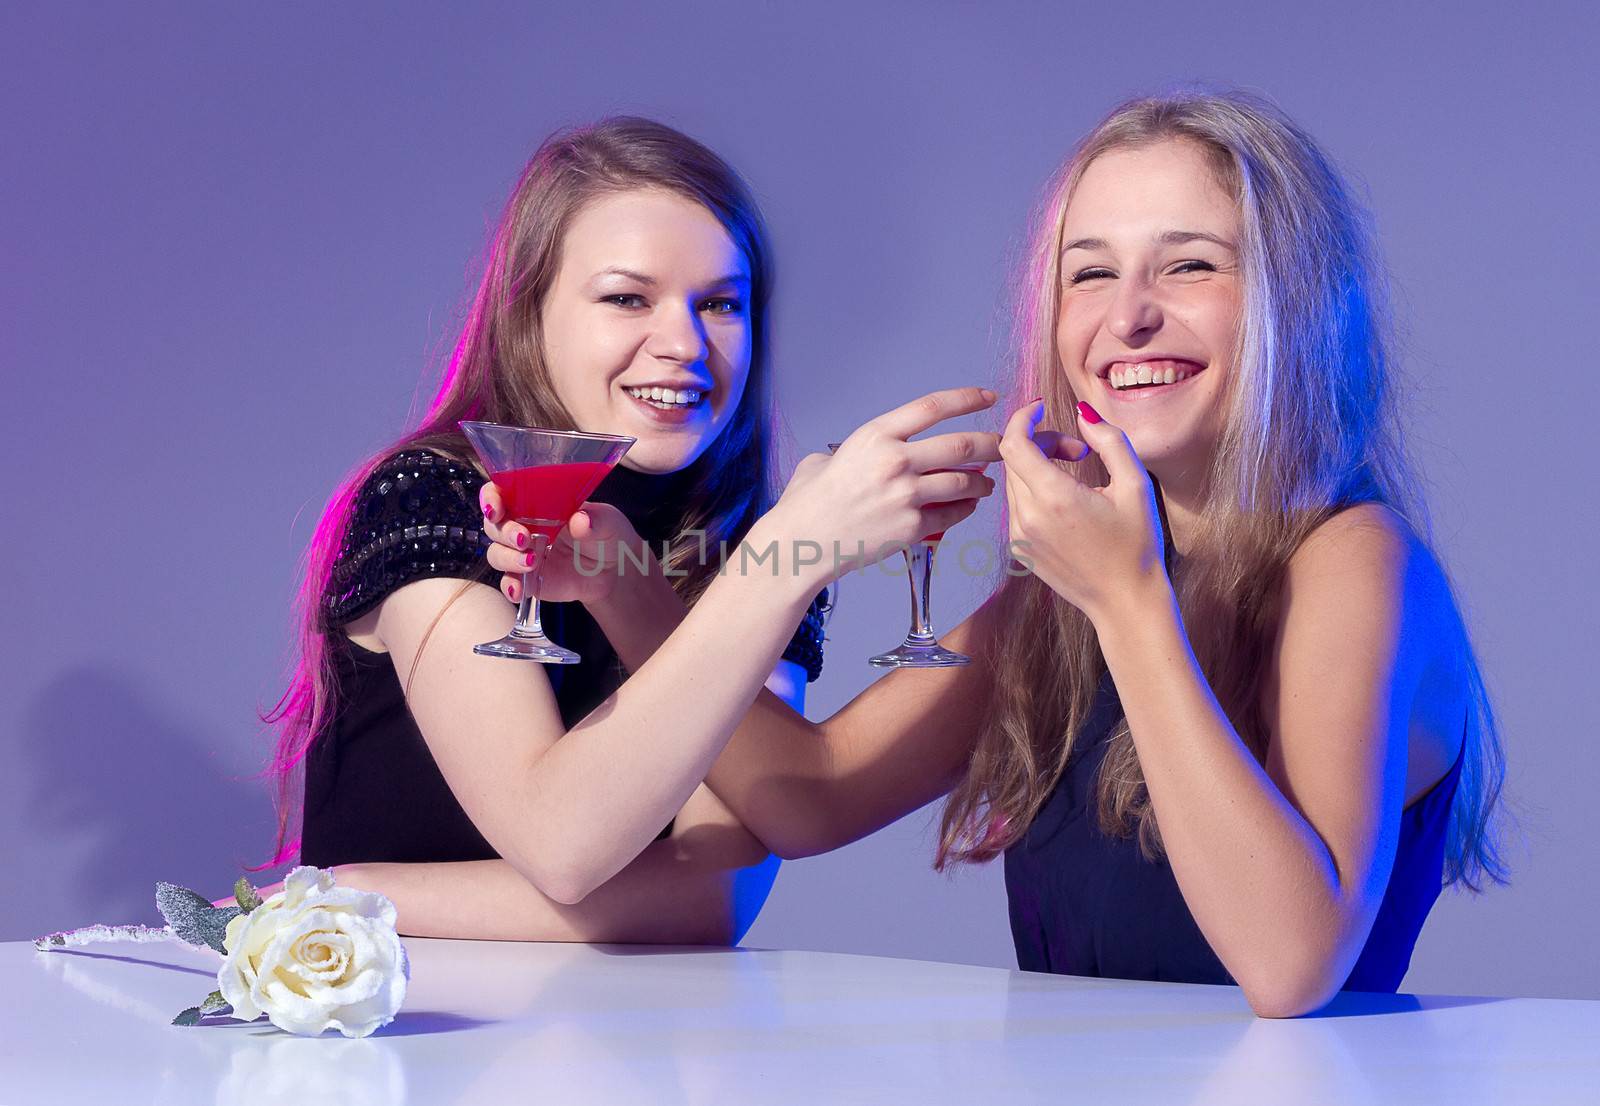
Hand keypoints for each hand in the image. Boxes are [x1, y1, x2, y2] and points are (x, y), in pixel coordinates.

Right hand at [481, 489, 650, 605]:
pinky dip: (510, 586)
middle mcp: (523, 526)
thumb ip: (596, 520)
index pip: (501, 493)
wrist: (614, 571)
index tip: (495, 509)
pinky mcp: (528, 580)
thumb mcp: (608, 522)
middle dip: (504, 532)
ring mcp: (522, 554)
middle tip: (525, 539)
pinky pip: (509, 583)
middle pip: (494, 526)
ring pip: (497, 554)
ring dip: (508, 558)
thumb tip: (581, 520)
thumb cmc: (607, 535)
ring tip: (532, 562)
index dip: (491, 498)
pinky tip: (520, 591)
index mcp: (536, 503)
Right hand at [752, 386, 1002, 589]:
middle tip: (1002, 445)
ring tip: (988, 482)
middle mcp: (895, 461)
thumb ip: (862, 449)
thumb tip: (882, 448)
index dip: (968, 399)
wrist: (799, 542)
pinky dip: (966, 508)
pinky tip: (968, 505)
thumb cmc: (809, 502)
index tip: (988, 397)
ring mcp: (906, 495)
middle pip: (962, 444)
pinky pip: (953, 513)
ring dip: (983, 480)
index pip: (934, 407)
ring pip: (964, 481)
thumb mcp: (828, 457)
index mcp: (876, 436)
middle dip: (991, 443)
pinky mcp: (911, 527)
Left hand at [999, 399, 1167, 624]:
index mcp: (1054, 498)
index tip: (1041, 408)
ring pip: (1012, 481)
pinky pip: (1015, 505)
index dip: (1023, 418)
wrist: (1125, 601)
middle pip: (1013, 458)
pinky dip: (1033, 490)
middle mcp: (1027, 517)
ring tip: (1076, 474)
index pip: (1013, 443)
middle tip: (1079, 450)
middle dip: (1041, 441)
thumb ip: (1110, 441)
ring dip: (1037, 466)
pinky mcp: (1019, 549)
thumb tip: (1083, 413)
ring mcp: (1019, 536)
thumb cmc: (1137, 545)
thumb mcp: (1135, 485)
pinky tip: (1065, 500)